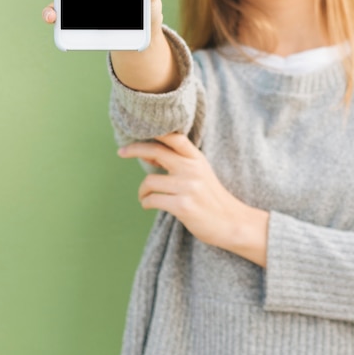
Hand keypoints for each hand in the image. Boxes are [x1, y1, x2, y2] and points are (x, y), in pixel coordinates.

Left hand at [118, 133, 268, 265]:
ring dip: (142, 191)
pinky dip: (146, 203)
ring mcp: (188, 187)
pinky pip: (153, 200)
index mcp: (197, 159)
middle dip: (134, 150)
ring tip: (144, 197)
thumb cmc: (211, 198)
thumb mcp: (200, 173)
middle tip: (121, 153)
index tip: (137, 132)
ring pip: (150, 182)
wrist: (232, 222)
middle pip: (157, 151)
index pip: (174, 137)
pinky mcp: (183, 206)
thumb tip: (147, 153)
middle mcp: (192, 169)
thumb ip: (177, 162)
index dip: (154, 132)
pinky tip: (149, 205)